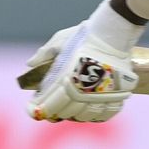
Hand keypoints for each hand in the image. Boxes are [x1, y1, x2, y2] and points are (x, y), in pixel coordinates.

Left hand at [28, 1, 141, 122]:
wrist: (115, 32)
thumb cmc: (85, 35)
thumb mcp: (61, 40)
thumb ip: (45, 54)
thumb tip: (29, 64)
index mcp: (68, 79)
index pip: (51, 104)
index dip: (41, 110)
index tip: (34, 111)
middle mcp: (85, 91)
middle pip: (67, 112)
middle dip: (56, 112)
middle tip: (52, 108)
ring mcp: (103, 95)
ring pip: (86, 116)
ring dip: (76, 115)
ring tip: (71, 109)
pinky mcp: (119, 95)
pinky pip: (106, 113)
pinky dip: (96, 116)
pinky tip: (90, 111)